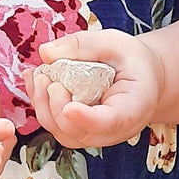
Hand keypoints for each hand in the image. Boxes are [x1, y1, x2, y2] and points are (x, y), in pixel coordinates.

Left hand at [29, 29, 165, 149]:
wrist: (142, 80)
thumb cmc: (132, 62)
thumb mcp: (115, 43)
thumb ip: (82, 45)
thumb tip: (46, 52)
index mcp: (133, 108)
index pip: (110, 122)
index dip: (87, 119)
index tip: (69, 108)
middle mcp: (115, 130)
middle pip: (79, 132)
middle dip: (55, 106)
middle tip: (46, 76)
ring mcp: (95, 135)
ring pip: (63, 133)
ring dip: (43, 106)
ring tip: (39, 76)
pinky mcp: (79, 133)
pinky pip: (56, 126)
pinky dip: (40, 106)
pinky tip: (35, 82)